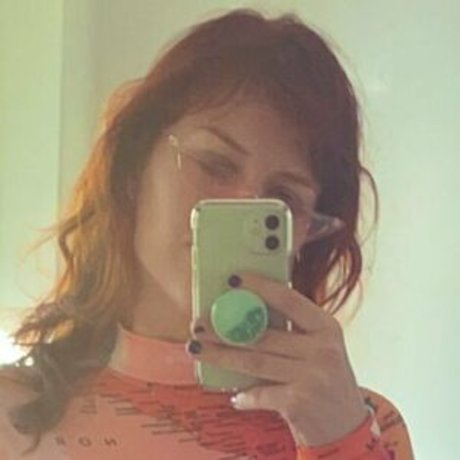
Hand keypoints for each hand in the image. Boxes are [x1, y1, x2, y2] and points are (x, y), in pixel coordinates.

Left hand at [187, 272, 367, 446]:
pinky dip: (244, 395)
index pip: (289, 300)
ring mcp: (312, 376)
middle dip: (224, 329)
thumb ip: (293, 331)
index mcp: (326, 327)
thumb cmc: (326, 380)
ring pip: (255, 361)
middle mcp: (322, 349)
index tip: (233, 279)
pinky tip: (234, 395)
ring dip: (221, 355)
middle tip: (197, 324)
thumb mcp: (319, 348)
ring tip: (196, 349)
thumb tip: (244, 313)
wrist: (347, 427)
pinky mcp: (300, 403)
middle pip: (263, 334)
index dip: (260, 287)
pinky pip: (260, 393)